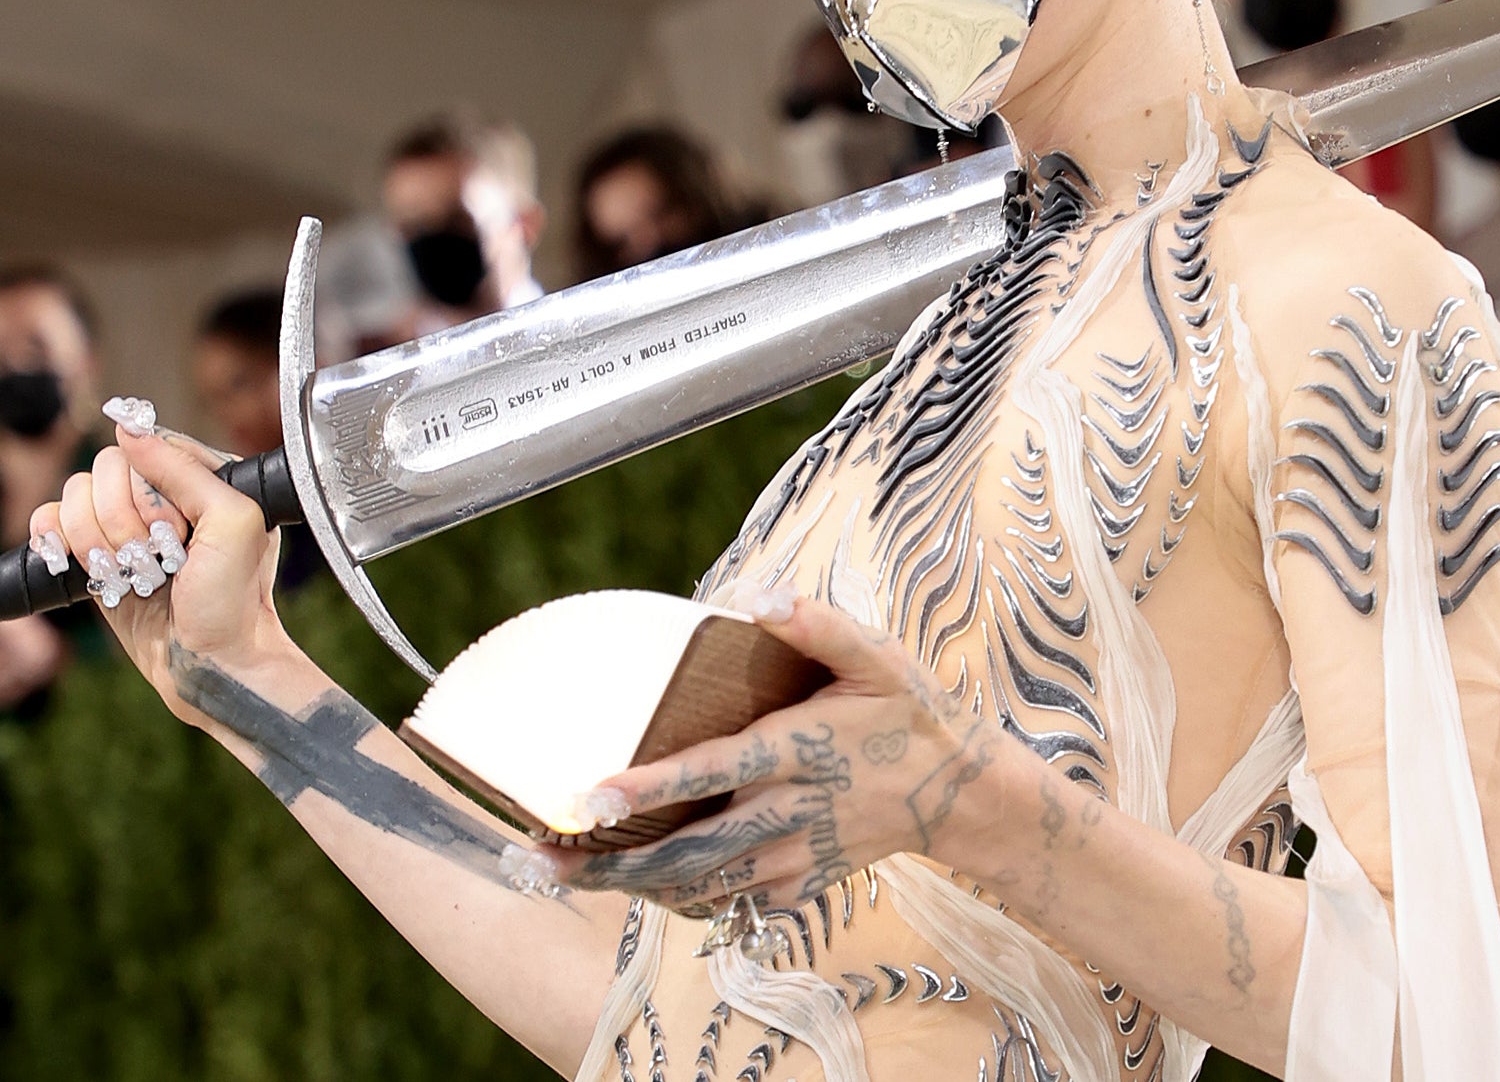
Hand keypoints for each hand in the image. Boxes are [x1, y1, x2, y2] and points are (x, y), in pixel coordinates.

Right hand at [30, 423, 292, 733]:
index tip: (174, 527)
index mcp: (203, 476)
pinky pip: (49, 523)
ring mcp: (126, 525)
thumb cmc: (233, 600)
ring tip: (132, 575)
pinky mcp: (96, 554)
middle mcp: (161, 496)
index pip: (147, 447)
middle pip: (104, 471)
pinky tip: (84, 568)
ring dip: (97, 543)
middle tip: (156, 560)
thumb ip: (183, 471)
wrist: (208, 665)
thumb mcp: (231, 523)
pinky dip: (56, 543)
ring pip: (74, 497)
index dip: (149, 489)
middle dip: (123, 523)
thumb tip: (129, 429)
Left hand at [546, 592, 1015, 912]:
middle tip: (540, 858)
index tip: (589, 798)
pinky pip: (726, 905)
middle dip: (610, 862)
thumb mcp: (876, 656)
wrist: (959, 794)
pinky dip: (675, 901)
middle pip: (687, 851)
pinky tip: (634, 886)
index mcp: (800, 750)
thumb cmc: (908, 712)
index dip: (650, 786)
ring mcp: (794, 857)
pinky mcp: (799, 885)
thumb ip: (815, 624)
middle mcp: (791, 812)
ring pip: (699, 887)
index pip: (713, 771)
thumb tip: (756, 594)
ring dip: (628, 886)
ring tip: (562, 874)